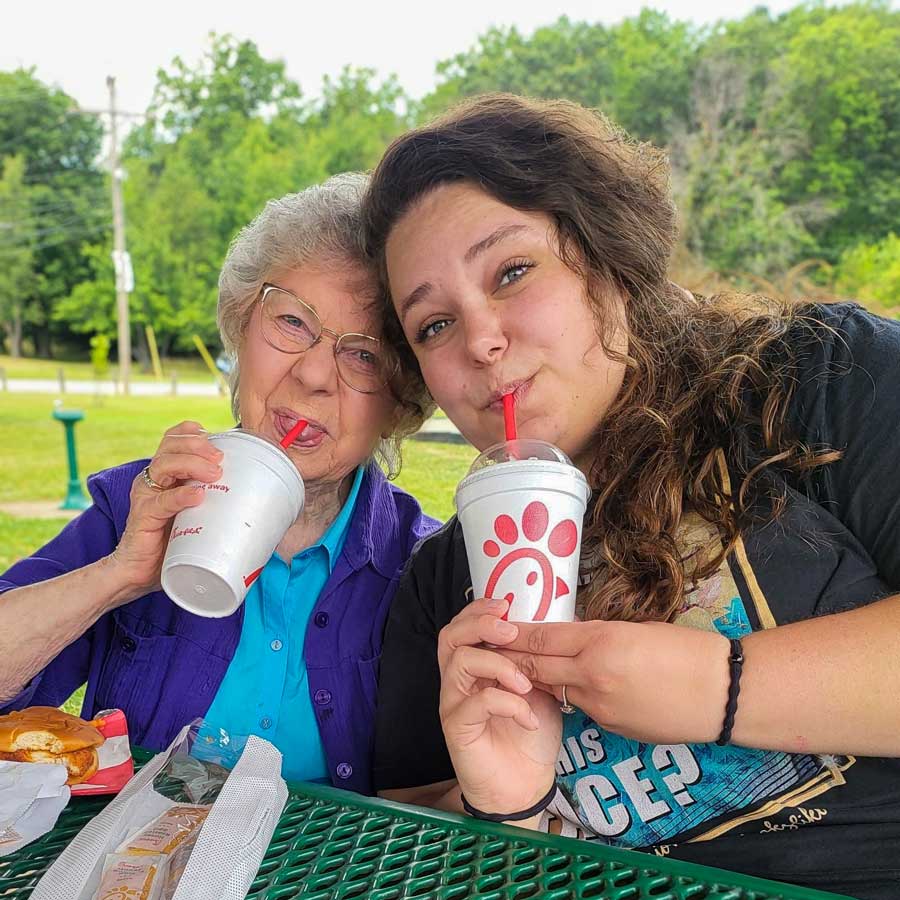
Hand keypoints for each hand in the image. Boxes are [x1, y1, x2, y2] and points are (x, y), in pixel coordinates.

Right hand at [106, 421, 222, 602]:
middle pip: (170, 445)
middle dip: (198, 445)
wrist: (140, 573)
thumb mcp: (197, 514)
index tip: (219, 440)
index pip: (174, 438)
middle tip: (220, 459)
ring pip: (165, 464)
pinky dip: (181, 495)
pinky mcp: (143, 516)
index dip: (194, 433)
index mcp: (166, 473)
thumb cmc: (173, 542)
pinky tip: (197, 496)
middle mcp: (153, 479)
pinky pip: (162, 501)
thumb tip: (263, 503)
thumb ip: (217, 501)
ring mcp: (146, 495)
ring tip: (215, 474)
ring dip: (193, 464)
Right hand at [438, 597, 560, 816]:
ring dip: (498, 664)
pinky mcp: (457, 728)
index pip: (463, 625)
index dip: (479, 610)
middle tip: (510, 632)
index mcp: (474, 666)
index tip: (507, 605)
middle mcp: (457, 681)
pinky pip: (476, 702)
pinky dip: (508, 703)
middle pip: (450, 636)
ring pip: (460, 663)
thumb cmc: (529, 734)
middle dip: (480, 626)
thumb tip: (559, 623)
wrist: (525, 784)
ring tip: (526, 682)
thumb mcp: (540, 687)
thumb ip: (537, 659)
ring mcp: (453, 704)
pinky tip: (528, 718)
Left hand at [500, 619, 729, 744]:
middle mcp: (592, 676)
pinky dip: (571, 694)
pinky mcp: (611, 727)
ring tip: (517, 668)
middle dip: (508, 658)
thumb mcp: (637, 630)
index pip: (540, 637)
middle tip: (488, 649)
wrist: (722, 695)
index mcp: (600, 643)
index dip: (512, 633)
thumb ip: (598, 635)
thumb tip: (573, 639)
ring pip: (554, 688)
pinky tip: (571, 687)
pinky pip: (581, 706)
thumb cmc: (686, 651)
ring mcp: (599, 707)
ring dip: (536, 678)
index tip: (492, 626)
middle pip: (535, 666)